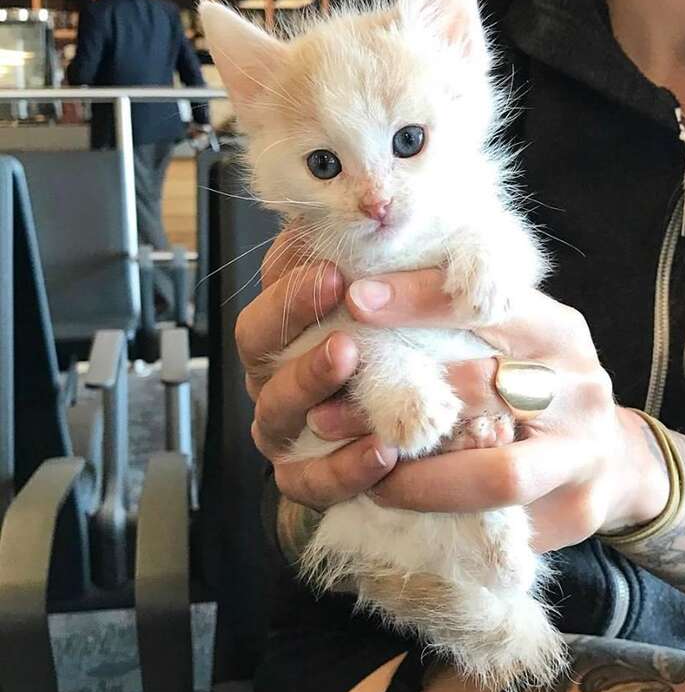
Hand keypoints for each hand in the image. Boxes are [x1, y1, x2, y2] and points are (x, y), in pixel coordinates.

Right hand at [235, 230, 397, 511]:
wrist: (421, 430)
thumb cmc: (411, 349)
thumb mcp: (403, 300)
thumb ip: (383, 263)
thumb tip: (380, 212)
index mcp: (292, 322)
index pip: (272, 287)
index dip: (294, 275)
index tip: (334, 266)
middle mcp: (277, 370)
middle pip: (256, 339)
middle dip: (289, 314)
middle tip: (333, 292)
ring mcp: (287, 424)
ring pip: (276, 406)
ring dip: (310, 380)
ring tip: (349, 357)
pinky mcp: (306, 475)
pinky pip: (311, 479)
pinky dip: (344, 467)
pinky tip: (381, 449)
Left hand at [305, 269, 670, 552]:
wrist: (613, 457)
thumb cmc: (541, 383)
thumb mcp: (519, 336)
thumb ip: (463, 319)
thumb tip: (365, 296)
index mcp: (559, 331)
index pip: (490, 305)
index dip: (421, 301)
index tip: (356, 300)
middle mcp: (580, 389)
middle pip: (485, 390)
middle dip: (397, 404)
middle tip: (327, 413)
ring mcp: (583, 456)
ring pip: (496, 475)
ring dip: (417, 480)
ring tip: (364, 476)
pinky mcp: (576, 514)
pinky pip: (500, 525)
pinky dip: (443, 518)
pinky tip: (400, 509)